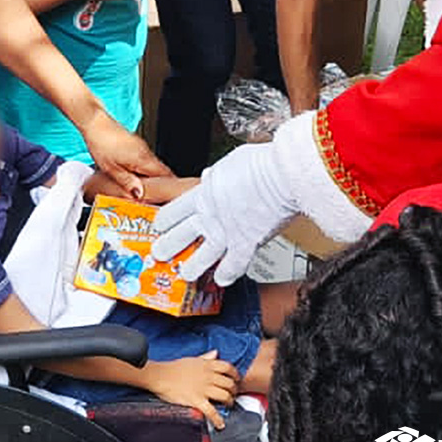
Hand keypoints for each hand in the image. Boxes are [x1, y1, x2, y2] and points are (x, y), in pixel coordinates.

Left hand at [81, 112, 171, 198]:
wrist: (95, 122)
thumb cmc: (101, 142)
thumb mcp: (111, 168)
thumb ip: (127, 182)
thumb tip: (138, 194)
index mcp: (142, 158)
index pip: (165, 175)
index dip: (168, 188)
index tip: (165, 196)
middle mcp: (145, 151)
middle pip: (161, 170)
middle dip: (159, 184)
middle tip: (152, 195)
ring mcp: (141, 146)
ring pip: (153, 165)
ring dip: (150, 176)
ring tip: (140, 187)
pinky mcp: (135, 144)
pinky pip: (145, 159)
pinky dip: (143, 169)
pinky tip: (132, 174)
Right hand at [146, 352, 239, 429]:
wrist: (161, 376)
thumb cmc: (175, 367)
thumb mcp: (193, 359)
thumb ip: (206, 357)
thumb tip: (216, 353)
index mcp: (207, 365)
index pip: (228, 367)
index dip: (235, 374)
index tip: (237, 378)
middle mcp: (208, 376)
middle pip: (229, 383)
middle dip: (234, 390)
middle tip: (233, 394)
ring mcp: (203, 388)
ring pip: (224, 396)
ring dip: (229, 402)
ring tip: (228, 405)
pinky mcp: (197, 400)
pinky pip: (211, 411)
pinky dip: (217, 419)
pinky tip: (220, 424)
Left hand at [152, 141, 298, 285]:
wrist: (282, 174)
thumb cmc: (262, 163)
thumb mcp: (230, 163)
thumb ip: (219, 176)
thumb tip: (216, 176)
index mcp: (204, 192)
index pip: (174, 210)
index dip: (164, 220)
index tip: (159, 225)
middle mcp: (210, 214)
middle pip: (180, 235)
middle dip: (167, 246)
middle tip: (159, 253)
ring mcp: (226, 232)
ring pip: (202, 257)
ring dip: (192, 267)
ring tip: (185, 273)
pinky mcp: (245, 245)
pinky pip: (233, 266)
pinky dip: (228, 274)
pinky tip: (223, 279)